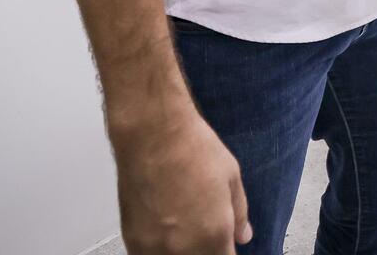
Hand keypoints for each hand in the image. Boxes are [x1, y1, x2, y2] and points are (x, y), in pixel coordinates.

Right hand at [113, 109, 250, 254]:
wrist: (153, 133)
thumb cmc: (191, 148)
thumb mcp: (231, 177)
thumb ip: (240, 213)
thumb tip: (243, 234)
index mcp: (214, 236)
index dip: (226, 252)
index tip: (224, 245)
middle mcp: (184, 249)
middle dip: (206, 252)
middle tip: (204, 233)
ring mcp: (155, 248)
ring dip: (182, 252)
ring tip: (183, 231)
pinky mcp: (133, 240)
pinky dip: (159, 250)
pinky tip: (164, 234)